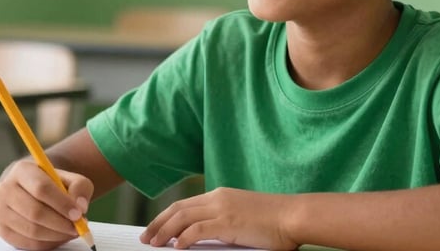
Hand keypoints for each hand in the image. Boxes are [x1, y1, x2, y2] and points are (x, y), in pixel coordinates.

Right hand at [0, 159, 93, 250]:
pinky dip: (47, 243)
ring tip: (71, 230)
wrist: (33, 188)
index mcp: (22, 170)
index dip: (61, 203)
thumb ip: (80, 188)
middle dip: (60, 223)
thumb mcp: (71, 178)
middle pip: (34, 212)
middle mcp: (6, 189)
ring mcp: (1, 211)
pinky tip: (59, 236)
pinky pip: (27, 243)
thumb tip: (80, 207)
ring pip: (31, 230)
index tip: (78, 214)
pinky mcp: (3, 230)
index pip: (41, 188)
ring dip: (56, 235)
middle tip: (78, 227)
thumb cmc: (54, 183)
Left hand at [140, 187, 297, 249]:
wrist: (293, 216)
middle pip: (178, 209)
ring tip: (154, 243)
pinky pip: (196, 230)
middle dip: (158, 223)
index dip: (167, 216)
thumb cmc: (275, 220)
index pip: (186, 204)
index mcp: (221, 195)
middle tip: (146, 237)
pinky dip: (182, 238)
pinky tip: (176, 247)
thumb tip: (206, 236)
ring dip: (164, 231)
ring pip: (182, 217)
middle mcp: (218, 198)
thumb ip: (224, 222)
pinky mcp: (227, 222)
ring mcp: (222, 208)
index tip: (156, 228)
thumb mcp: (243, 217)